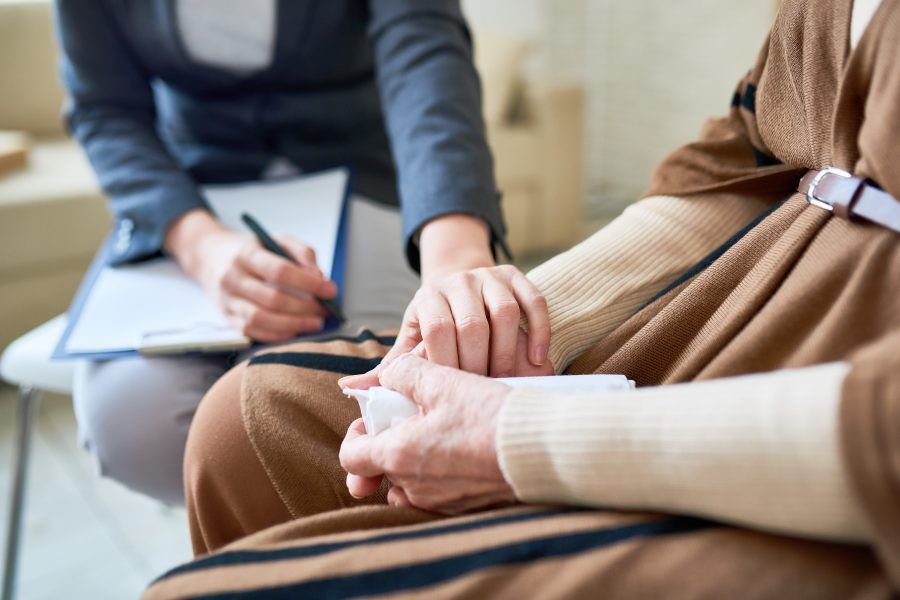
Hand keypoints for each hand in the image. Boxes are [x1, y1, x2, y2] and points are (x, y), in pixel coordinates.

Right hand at [165, 209, 336, 341]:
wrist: (208, 256)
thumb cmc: (249, 248)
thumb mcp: (275, 238)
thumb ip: (301, 252)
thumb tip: (319, 276)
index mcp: (245, 254)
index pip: (280, 271)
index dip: (308, 283)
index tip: (330, 290)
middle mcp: (232, 278)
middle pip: (272, 298)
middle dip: (305, 307)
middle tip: (325, 310)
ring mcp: (227, 300)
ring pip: (261, 319)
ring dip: (293, 325)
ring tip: (314, 323)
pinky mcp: (227, 318)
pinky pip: (253, 332)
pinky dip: (277, 335)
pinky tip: (295, 330)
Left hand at [339, 354, 515, 513]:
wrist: (542, 449)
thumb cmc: (490, 415)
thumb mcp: (443, 381)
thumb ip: (405, 373)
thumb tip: (388, 374)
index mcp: (400, 456)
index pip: (352, 457)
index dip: (357, 434)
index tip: (376, 417)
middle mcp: (415, 487)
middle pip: (383, 470)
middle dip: (392, 443)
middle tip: (414, 418)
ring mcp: (441, 502)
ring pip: (411, 484)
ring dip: (417, 460)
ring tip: (440, 431)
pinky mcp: (467, 507)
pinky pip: (439, 494)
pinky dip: (442, 473)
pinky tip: (462, 449)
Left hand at [340, 266, 552, 391]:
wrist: (461, 285)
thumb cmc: (435, 326)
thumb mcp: (411, 342)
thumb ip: (388, 368)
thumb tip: (350, 389)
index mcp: (427, 298)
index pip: (437, 330)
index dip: (446, 365)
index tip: (451, 395)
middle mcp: (458, 281)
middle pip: (473, 324)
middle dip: (478, 364)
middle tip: (481, 395)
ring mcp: (490, 276)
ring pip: (505, 313)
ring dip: (508, 352)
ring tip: (506, 382)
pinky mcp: (517, 276)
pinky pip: (534, 300)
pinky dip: (539, 331)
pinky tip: (537, 360)